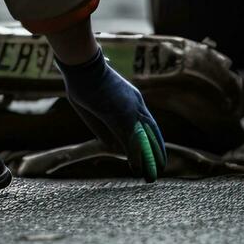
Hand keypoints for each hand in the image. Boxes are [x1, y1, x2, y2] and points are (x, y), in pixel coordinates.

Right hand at [55, 47, 167, 181]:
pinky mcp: (123, 118)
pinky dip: (135, 157)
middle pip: (151, 132)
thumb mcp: (94, 106)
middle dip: (156, 152)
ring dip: (149, 160)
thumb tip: (112, 147)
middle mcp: (137, 105)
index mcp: (132, 98)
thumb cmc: (84, 81)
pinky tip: (136, 170)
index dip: (151, 138)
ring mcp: (131, 111)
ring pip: (145, 140)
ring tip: (152, 176)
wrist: (84, 67)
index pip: (147, 122)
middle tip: (159, 168)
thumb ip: (103, 127)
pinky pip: (132, 142)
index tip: (154, 151)